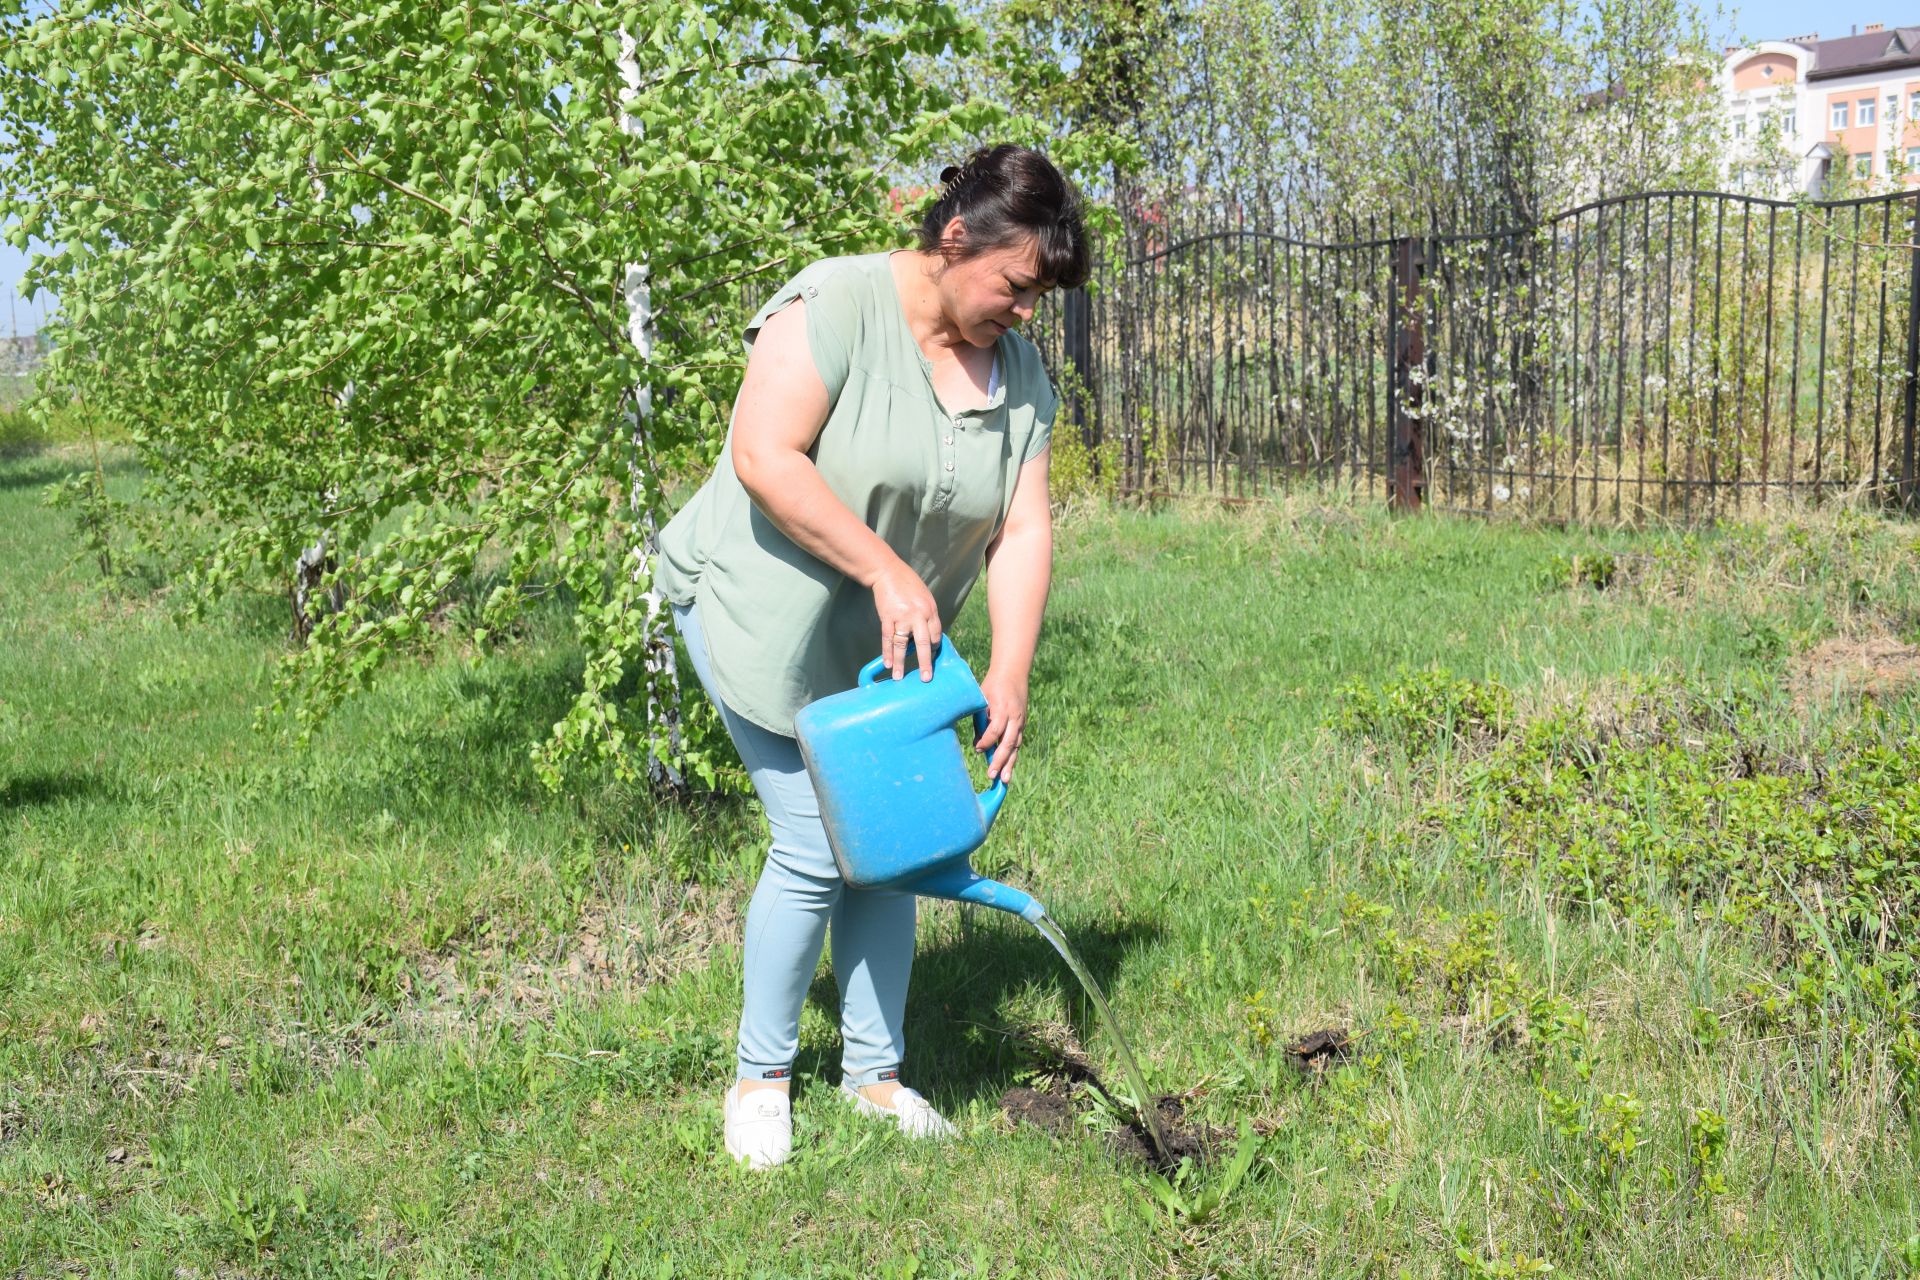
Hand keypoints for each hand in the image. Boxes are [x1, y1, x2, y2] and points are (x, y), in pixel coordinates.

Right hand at [872, 559, 939, 681]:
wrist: (887, 572)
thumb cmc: (907, 583)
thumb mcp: (924, 597)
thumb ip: (926, 615)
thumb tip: (927, 633)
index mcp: (930, 610)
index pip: (936, 634)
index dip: (934, 647)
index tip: (931, 657)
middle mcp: (919, 614)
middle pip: (924, 643)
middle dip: (925, 662)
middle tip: (926, 678)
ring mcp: (902, 616)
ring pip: (902, 644)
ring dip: (901, 662)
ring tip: (899, 677)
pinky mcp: (887, 617)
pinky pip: (888, 639)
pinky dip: (887, 652)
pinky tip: (887, 664)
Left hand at [974, 666, 1028, 784]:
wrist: (1012, 674)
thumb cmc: (992, 686)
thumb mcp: (982, 699)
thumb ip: (980, 720)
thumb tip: (977, 744)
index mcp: (1003, 708)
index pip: (995, 729)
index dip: (987, 741)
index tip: (977, 750)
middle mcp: (1015, 717)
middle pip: (1008, 742)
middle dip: (1000, 760)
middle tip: (991, 775)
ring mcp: (1021, 722)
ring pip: (1016, 746)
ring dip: (1009, 764)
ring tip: (1004, 780)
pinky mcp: (1022, 725)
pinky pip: (1017, 743)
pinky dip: (1012, 756)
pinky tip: (1007, 769)